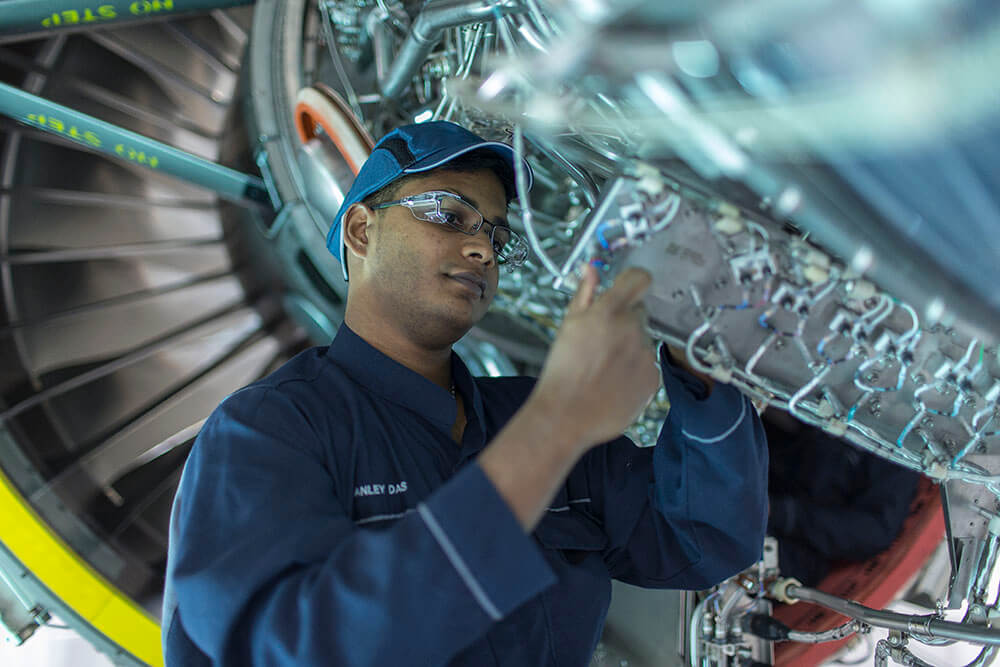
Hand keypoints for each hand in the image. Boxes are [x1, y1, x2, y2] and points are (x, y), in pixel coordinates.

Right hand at [528, 265, 660, 451]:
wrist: (567, 415)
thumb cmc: (562, 371)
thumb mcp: (567, 326)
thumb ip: (584, 294)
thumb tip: (592, 269)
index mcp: (610, 312)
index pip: (638, 279)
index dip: (633, 282)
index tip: (627, 289)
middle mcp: (633, 330)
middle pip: (638, 312)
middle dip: (624, 320)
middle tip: (601, 341)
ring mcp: (645, 355)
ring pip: (642, 340)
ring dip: (629, 347)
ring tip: (605, 366)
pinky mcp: (653, 378)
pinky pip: (648, 364)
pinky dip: (635, 370)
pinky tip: (614, 381)